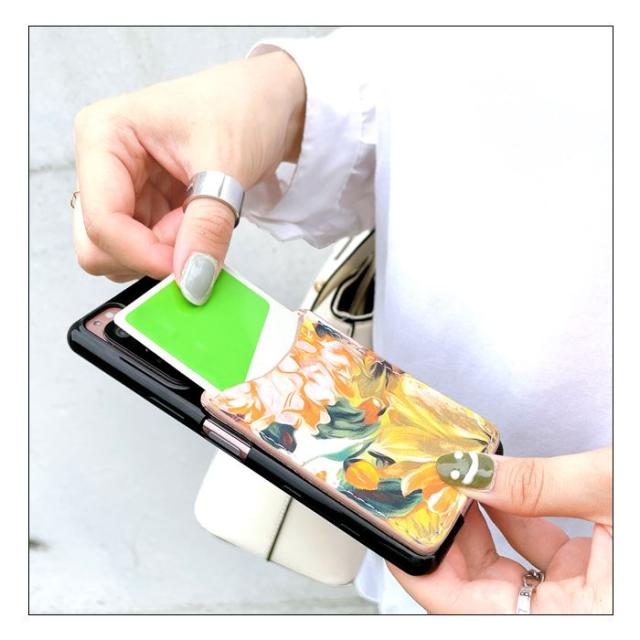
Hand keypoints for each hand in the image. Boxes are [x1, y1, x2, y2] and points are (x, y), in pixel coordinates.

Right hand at [73, 51, 305, 302]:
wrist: (271, 104)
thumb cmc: (243, 107)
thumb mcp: (226, 165)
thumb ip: (207, 227)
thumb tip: (193, 280)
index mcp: (104, 136)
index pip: (101, 220)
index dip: (142, 253)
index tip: (187, 267)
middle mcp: (104, 165)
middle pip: (98, 245)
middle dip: (148, 255)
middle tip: (194, 235)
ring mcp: (124, 190)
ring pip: (123, 255)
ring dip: (165, 254)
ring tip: (202, 217)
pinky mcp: (147, 207)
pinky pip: (149, 251)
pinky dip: (176, 251)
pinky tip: (200, 223)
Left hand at [388, 447, 611, 612]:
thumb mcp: (609, 493)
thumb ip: (539, 484)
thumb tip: (471, 470)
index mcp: (575, 617)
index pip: (463, 608)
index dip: (423, 572)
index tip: (398, 532)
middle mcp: (572, 614)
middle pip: (478, 586)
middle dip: (447, 534)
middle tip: (427, 492)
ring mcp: (579, 596)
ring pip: (504, 566)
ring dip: (477, 519)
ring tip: (454, 479)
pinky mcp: (589, 575)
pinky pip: (535, 550)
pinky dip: (513, 514)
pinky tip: (498, 482)